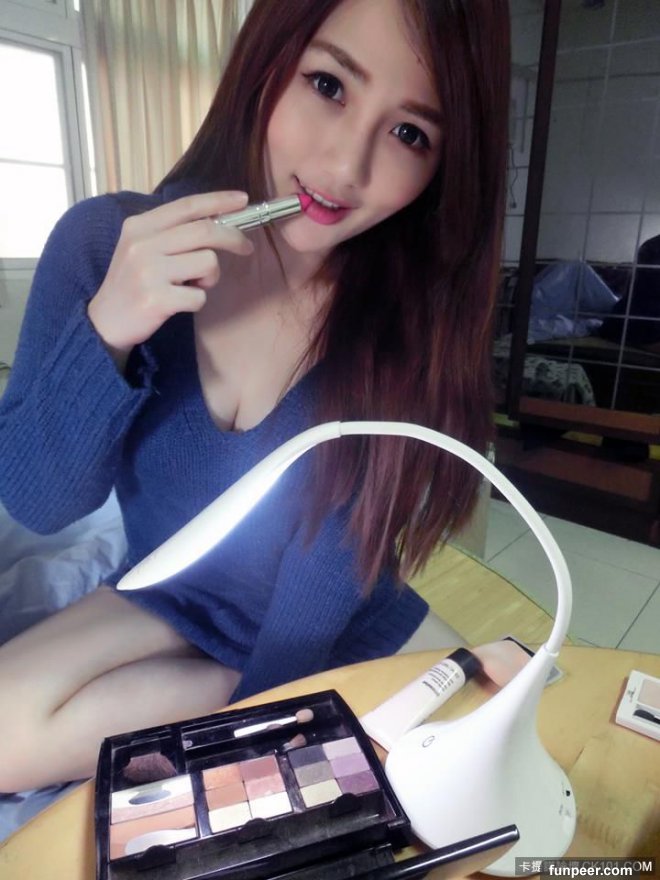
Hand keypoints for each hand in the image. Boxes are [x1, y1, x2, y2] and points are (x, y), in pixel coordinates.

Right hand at [88, 191, 253, 366]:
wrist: (105, 321)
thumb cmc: (133, 283)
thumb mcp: (141, 247)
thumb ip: (173, 232)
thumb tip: (218, 220)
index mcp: (140, 226)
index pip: (187, 206)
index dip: (219, 200)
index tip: (243, 199)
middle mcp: (142, 244)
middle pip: (205, 231)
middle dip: (234, 238)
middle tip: (246, 248)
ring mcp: (148, 272)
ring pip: (208, 263)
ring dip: (210, 278)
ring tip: (191, 285)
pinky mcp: (156, 299)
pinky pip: (200, 296)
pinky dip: (197, 301)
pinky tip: (179, 303)